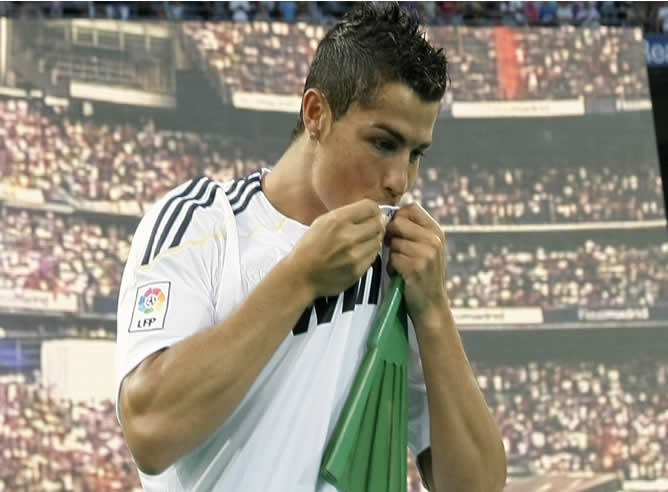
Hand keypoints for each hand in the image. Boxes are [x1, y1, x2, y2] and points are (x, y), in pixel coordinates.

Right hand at [290, 199, 386, 298]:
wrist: (300, 275)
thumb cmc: (309, 248)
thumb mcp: (322, 222)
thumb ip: (345, 215)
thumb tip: (370, 212)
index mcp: (338, 220)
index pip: (370, 207)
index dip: (373, 209)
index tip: (372, 214)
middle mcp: (348, 236)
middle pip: (378, 223)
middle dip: (376, 224)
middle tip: (370, 227)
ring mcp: (354, 254)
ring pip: (378, 240)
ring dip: (373, 239)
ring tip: (361, 242)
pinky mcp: (358, 270)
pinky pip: (373, 256)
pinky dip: (369, 253)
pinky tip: (358, 253)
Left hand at [385, 202, 448, 323]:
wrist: (431, 305)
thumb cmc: (422, 275)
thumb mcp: (427, 248)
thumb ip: (414, 231)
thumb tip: (388, 214)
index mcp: (436, 231)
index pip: (411, 208)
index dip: (398, 217)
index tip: (397, 232)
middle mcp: (434, 239)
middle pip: (398, 222)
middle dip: (390, 236)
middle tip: (395, 250)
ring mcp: (426, 253)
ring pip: (393, 242)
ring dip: (391, 254)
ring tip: (400, 265)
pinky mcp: (416, 267)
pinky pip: (392, 258)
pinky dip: (391, 267)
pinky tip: (399, 274)